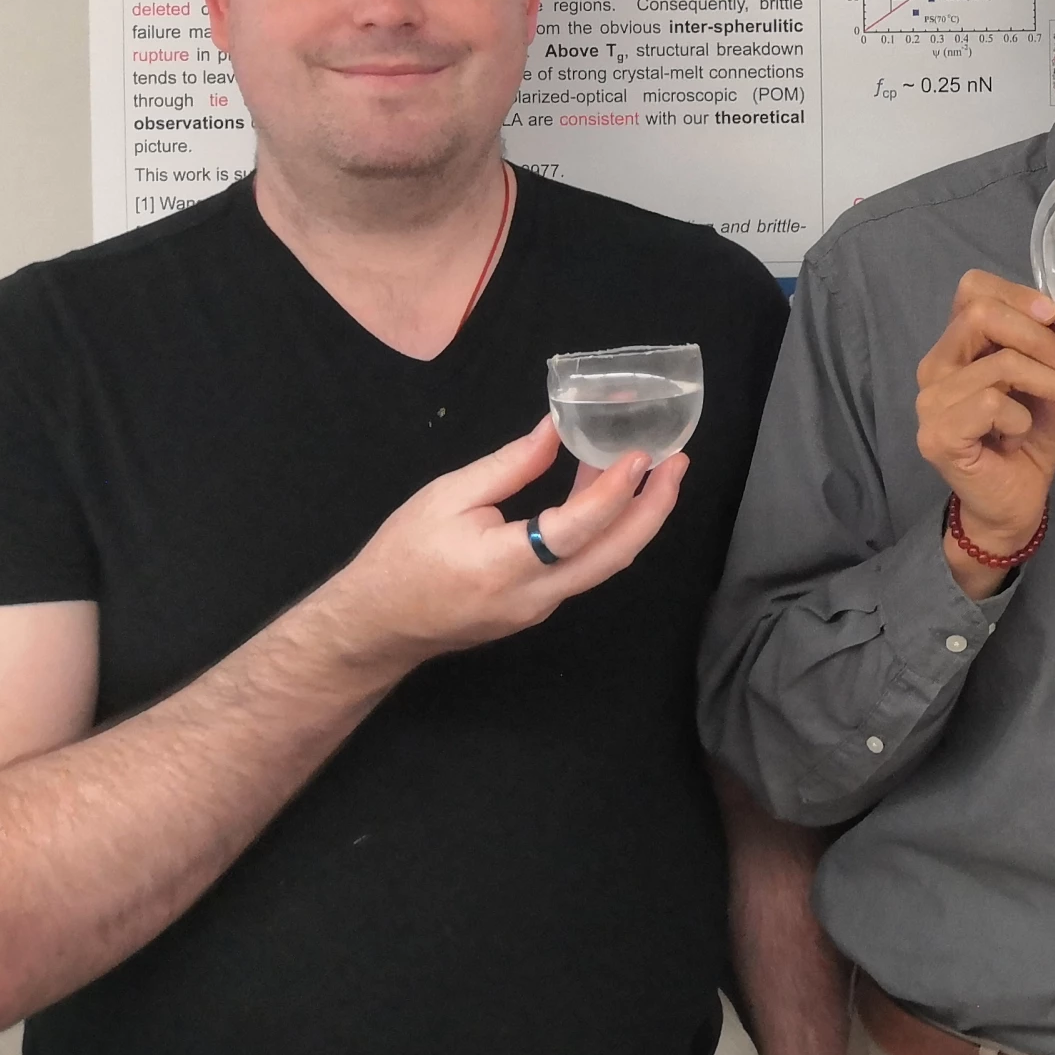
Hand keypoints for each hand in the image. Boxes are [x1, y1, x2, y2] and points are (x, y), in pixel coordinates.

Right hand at [313, 419, 684, 682]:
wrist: (376, 625)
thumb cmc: (402, 557)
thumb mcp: (446, 497)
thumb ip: (508, 466)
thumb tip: (555, 429)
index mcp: (504, 565)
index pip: (575, 530)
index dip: (612, 492)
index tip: (641, 456)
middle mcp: (533, 596)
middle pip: (613, 556)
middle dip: (654, 509)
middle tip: (678, 464)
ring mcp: (539, 609)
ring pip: (603, 565)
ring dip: (634, 518)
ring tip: (655, 472)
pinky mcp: (537, 609)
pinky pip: (583, 568)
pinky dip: (603, 531)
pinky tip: (604, 494)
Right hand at [916, 269, 1054, 598]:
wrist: (1014, 505)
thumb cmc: (1028, 441)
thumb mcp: (1050, 383)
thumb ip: (1052, 347)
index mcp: (958, 346)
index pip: (971, 290)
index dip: (1016, 293)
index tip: (1054, 315)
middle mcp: (935, 366)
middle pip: (979, 314)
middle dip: (1037, 335)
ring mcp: (930, 401)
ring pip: (1000, 364)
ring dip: (1051, 384)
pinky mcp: (937, 434)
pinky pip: (992, 404)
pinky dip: (1022, 418)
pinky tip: (1019, 438)